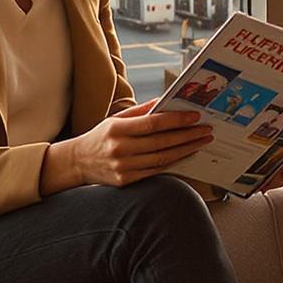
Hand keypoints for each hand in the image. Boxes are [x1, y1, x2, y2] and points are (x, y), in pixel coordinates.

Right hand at [48, 99, 214, 189]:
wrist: (77, 163)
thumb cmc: (100, 137)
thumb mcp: (115, 119)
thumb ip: (140, 111)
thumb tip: (164, 102)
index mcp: (116, 129)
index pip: (152, 124)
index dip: (176, 120)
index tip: (194, 116)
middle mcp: (120, 149)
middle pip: (161, 142)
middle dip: (187, 135)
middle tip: (205, 129)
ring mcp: (123, 167)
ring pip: (162, 158)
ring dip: (186, 149)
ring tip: (201, 141)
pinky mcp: (127, 181)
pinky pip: (156, 170)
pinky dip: (174, 162)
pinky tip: (186, 154)